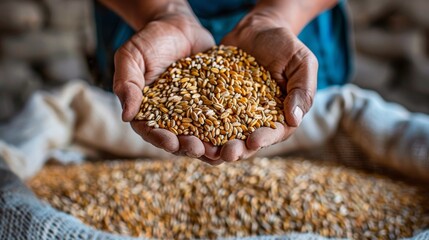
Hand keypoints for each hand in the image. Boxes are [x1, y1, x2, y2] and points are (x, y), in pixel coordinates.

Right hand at [113, 11, 215, 158]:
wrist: (178, 26)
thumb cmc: (150, 40)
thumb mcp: (131, 57)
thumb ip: (127, 83)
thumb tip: (126, 115)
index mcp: (148, 111)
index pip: (152, 131)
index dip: (161, 139)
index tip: (171, 142)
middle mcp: (171, 116)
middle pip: (179, 139)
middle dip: (190, 147)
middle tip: (200, 150)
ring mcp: (194, 111)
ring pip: (202, 135)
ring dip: (211, 145)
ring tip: (221, 150)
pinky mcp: (212, 102)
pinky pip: (221, 118)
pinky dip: (228, 128)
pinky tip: (238, 133)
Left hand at [205, 8, 317, 162]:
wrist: (258, 29)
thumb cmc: (286, 45)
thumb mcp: (302, 62)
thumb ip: (302, 89)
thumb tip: (294, 119)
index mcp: (280, 115)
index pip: (274, 133)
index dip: (264, 140)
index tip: (254, 142)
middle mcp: (255, 119)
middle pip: (246, 141)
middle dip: (237, 149)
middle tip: (226, 153)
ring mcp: (233, 111)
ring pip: (223, 134)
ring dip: (214, 144)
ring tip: (204, 149)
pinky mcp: (215, 100)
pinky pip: (205, 114)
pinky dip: (197, 123)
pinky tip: (187, 128)